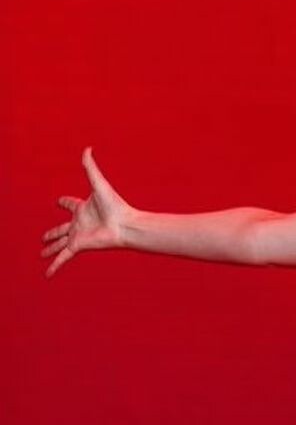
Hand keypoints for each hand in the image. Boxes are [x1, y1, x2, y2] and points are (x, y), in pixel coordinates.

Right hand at [41, 146, 135, 278]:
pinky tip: (47, 275)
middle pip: (60, 228)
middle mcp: (79, 224)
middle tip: (43, 238)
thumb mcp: (98, 184)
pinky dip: (55, 266)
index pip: (70, 204)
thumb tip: (87, 148)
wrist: (125, 225)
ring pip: (59, 244)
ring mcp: (78, 236)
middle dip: (51, 233)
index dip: (63, 202)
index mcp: (83, 208)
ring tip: (41, 254)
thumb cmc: (116, 206)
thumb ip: (91, 168)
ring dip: (50, 249)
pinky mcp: (78, 246)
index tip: (58, 201)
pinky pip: (63, 257)